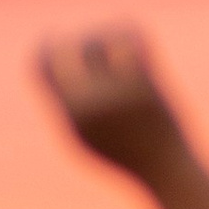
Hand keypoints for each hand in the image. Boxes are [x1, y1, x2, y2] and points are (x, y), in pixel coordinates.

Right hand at [35, 26, 191, 184]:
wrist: (167, 173)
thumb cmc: (126, 156)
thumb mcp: (89, 137)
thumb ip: (68, 106)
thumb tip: (54, 68)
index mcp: (71, 115)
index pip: (41, 66)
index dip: (45, 45)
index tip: (54, 36)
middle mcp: (91, 102)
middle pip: (75, 47)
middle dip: (85, 38)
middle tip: (97, 40)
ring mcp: (119, 93)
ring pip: (104, 39)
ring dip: (112, 35)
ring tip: (124, 44)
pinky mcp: (146, 86)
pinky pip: (133, 41)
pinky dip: (133, 34)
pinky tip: (138, 40)